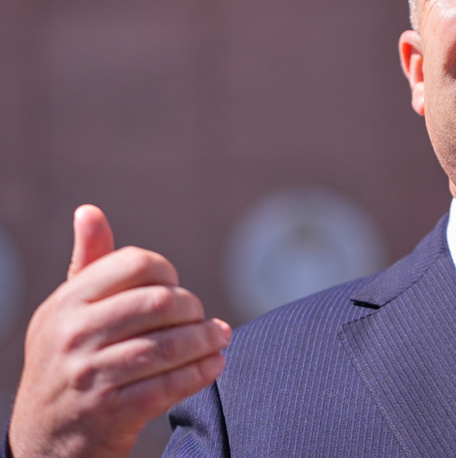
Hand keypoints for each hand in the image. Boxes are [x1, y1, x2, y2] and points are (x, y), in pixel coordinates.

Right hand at [8, 205, 230, 457]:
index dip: (168, 274)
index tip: (176, 290)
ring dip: (206, 341)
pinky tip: (215, 365)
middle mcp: (72, 336)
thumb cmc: (69, 361)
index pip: (135, 265)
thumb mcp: (67, 312)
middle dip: (193, 309)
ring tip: (220, 339)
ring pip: (168, 346)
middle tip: (205, 319)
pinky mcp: (110, 413)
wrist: (46, 442)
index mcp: (65, 303)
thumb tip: (89, 211)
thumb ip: (88, 263)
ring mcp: (89, 376)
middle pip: (159, 303)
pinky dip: (201, 373)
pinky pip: (169, 386)